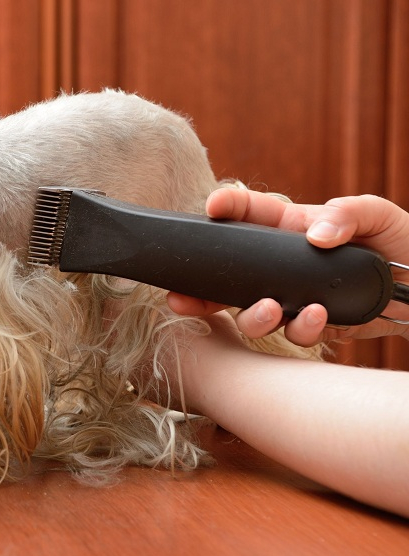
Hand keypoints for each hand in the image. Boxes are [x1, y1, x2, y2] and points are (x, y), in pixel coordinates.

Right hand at [167, 188, 408, 344]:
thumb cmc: (399, 240)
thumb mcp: (377, 213)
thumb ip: (348, 213)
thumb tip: (317, 236)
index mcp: (288, 229)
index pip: (247, 214)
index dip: (225, 209)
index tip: (212, 208)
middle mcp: (281, 265)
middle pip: (227, 277)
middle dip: (200, 290)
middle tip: (183, 297)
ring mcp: (292, 297)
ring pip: (250, 313)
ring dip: (251, 316)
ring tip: (269, 309)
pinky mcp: (312, 325)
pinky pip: (292, 333)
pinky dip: (300, 327)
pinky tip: (316, 315)